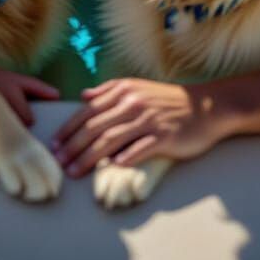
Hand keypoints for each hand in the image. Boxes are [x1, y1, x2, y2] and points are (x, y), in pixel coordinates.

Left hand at [49, 78, 224, 177]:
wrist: (204, 106)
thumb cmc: (167, 100)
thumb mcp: (137, 87)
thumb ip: (109, 90)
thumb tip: (83, 95)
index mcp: (123, 91)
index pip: (88, 110)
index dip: (69, 128)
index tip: (54, 144)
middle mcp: (133, 103)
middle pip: (95, 127)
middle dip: (73, 146)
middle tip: (58, 162)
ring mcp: (148, 119)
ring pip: (111, 140)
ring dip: (89, 158)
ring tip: (75, 172)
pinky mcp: (164, 136)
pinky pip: (140, 148)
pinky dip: (124, 158)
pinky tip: (111, 167)